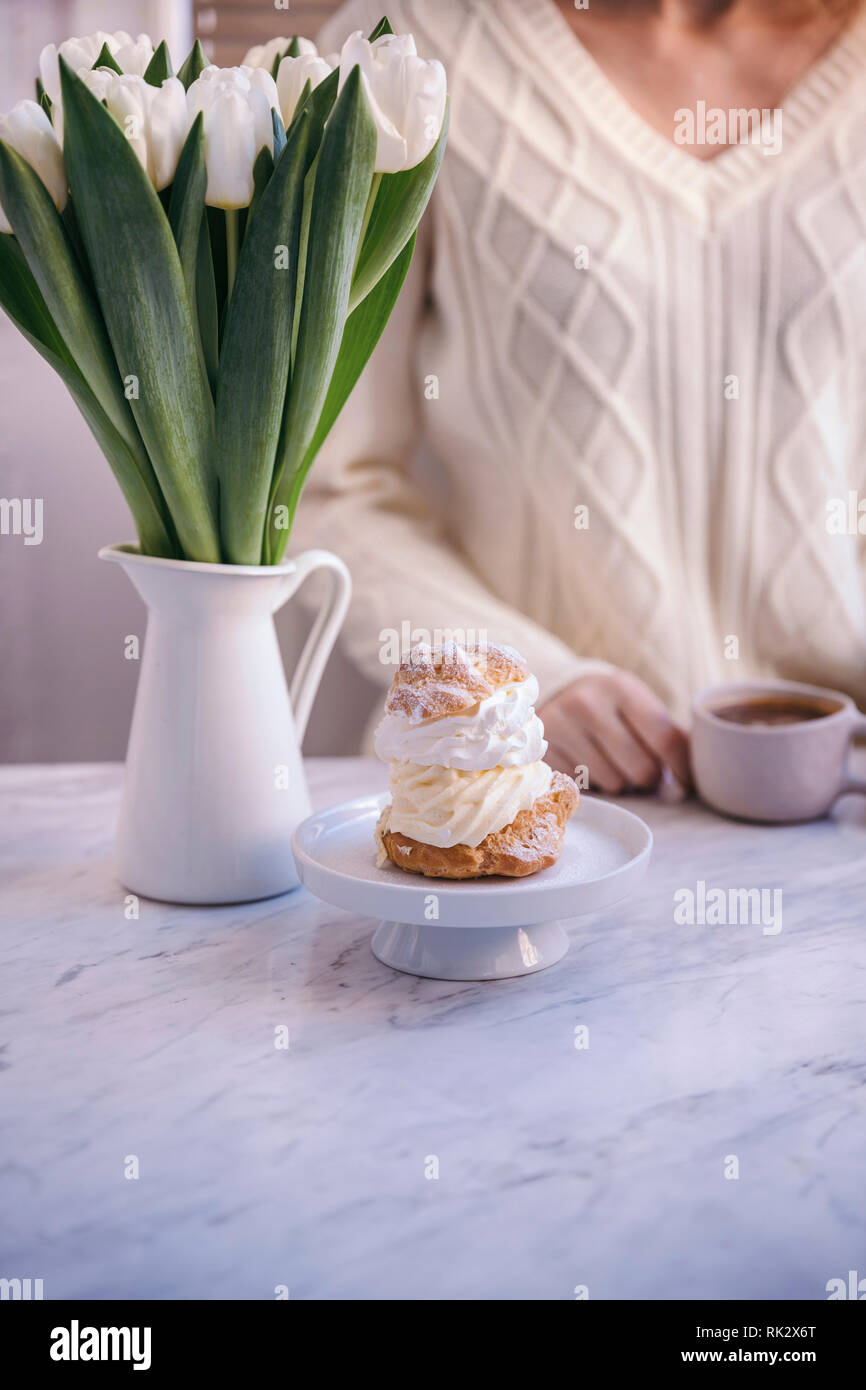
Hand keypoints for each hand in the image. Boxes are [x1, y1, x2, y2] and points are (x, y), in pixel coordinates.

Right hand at [539, 670, 690, 793]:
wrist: (559, 694)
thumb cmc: (613, 708)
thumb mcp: (640, 708)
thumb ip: (671, 738)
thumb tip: (693, 784)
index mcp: (622, 688)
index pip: (666, 740)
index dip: (682, 770)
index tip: (684, 784)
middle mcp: (587, 704)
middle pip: (641, 770)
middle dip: (647, 777)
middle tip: (640, 768)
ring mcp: (560, 727)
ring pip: (613, 784)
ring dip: (619, 783)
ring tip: (610, 763)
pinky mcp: (542, 752)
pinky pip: (585, 789)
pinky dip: (592, 785)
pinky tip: (587, 765)